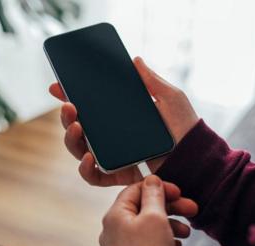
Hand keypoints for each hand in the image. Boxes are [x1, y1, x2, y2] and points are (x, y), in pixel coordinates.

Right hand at [49, 57, 198, 185]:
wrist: (197, 158)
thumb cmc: (185, 128)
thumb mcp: (170, 97)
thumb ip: (151, 80)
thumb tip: (135, 59)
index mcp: (118, 117)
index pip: (88, 107)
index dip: (69, 96)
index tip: (57, 86)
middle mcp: (110, 137)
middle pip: (77, 128)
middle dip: (66, 117)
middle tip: (69, 106)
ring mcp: (111, 157)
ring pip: (78, 149)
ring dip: (70, 139)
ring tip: (77, 127)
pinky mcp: (116, 175)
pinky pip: (92, 176)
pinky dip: (85, 169)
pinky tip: (88, 158)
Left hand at [100, 175, 187, 245]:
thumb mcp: (155, 217)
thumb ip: (153, 195)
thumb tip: (151, 179)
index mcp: (115, 215)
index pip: (135, 190)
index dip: (159, 188)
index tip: (179, 191)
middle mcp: (113, 229)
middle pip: (143, 209)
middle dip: (170, 208)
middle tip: (192, 209)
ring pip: (147, 226)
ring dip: (169, 225)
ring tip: (187, 232)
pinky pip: (146, 243)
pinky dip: (162, 240)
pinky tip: (176, 245)